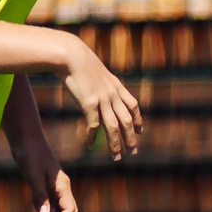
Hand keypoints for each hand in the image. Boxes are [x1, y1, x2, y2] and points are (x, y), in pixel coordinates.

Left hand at [13, 136, 78, 211]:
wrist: (26, 137)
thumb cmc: (29, 154)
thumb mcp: (32, 175)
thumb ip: (39, 196)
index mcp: (62, 185)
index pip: (69, 210)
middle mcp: (62, 187)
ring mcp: (55, 185)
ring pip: (62, 209)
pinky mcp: (46, 183)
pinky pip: (53, 203)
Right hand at [63, 38, 142, 159]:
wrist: (71, 55)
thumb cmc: (80, 63)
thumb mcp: (97, 73)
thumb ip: (103, 84)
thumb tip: (102, 92)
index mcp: (116, 86)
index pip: (133, 106)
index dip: (138, 119)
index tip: (140, 131)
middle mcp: (113, 94)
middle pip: (127, 121)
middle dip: (131, 138)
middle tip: (133, 152)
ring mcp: (102, 99)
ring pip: (113, 127)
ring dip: (116, 144)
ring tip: (116, 157)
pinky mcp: (89, 103)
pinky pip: (93, 125)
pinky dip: (92, 137)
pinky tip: (89, 146)